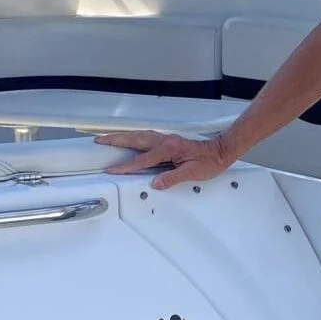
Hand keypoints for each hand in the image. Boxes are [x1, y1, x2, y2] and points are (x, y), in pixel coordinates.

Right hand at [94, 131, 232, 188]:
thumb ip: (172, 178)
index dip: (126, 166)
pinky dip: (134, 138)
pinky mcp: (168, 141)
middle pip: (135, 140)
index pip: (142, 160)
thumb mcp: (192, 173)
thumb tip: (154, 183)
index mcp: (169, 149)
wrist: (221, 151)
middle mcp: (165, 141)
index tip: (112, 170)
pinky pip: (146, 138)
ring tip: (108, 139)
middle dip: (116, 140)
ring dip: (123, 137)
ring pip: (140, 136)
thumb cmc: (210, 162)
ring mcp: (166, 139)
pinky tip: (129, 141)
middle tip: (99, 141)